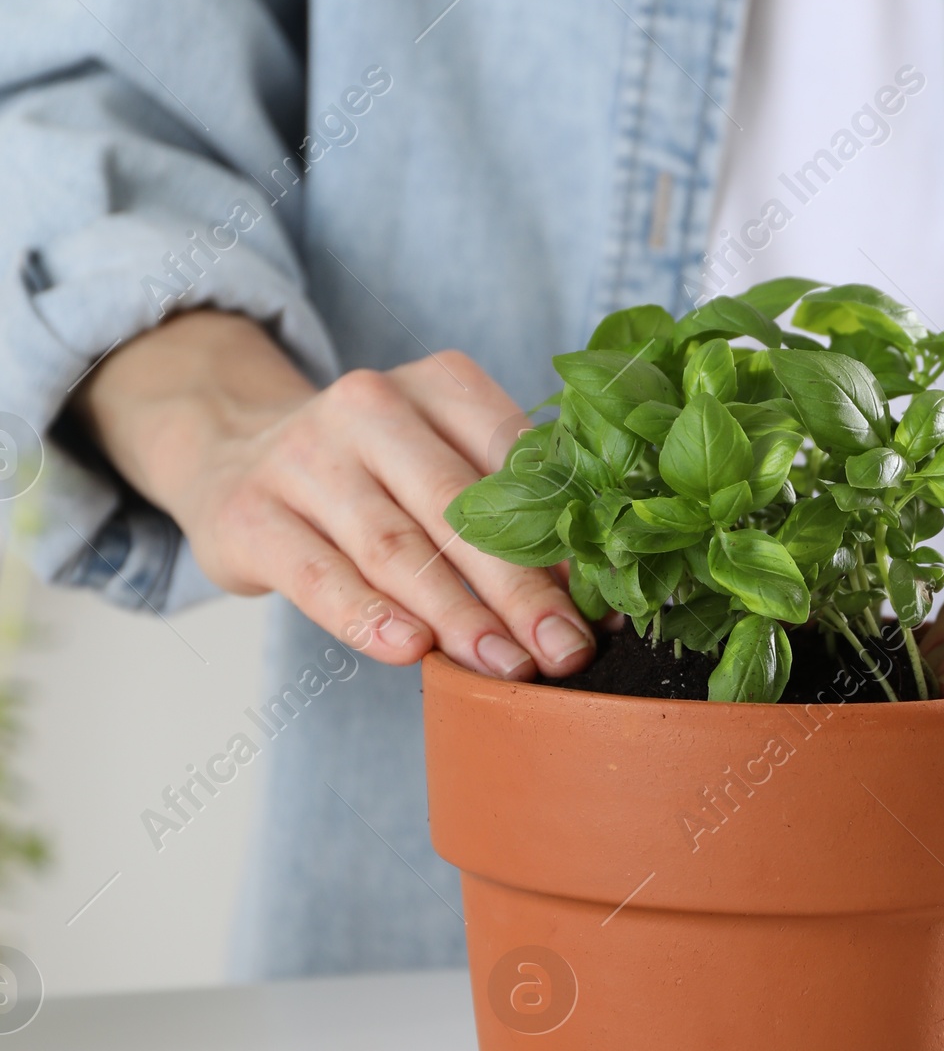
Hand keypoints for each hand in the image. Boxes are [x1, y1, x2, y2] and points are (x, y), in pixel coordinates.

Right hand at [71, 309, 595, 679]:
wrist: (231, 455)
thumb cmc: (372, 478)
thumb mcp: (442, 464)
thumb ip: (509, 513)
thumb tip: (595, 599)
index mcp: (441, 384)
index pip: (516, 464)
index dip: (564, 540)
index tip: (605, 607)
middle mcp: (371, 406)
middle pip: (462, 509)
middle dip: (522, 589)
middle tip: (568, 651)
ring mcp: (305, 456)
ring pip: (395, 546)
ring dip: (458, 615)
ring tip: (507, 666)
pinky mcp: (252, 514)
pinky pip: (320, 575)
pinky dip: (367, 618)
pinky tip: (410, 651)